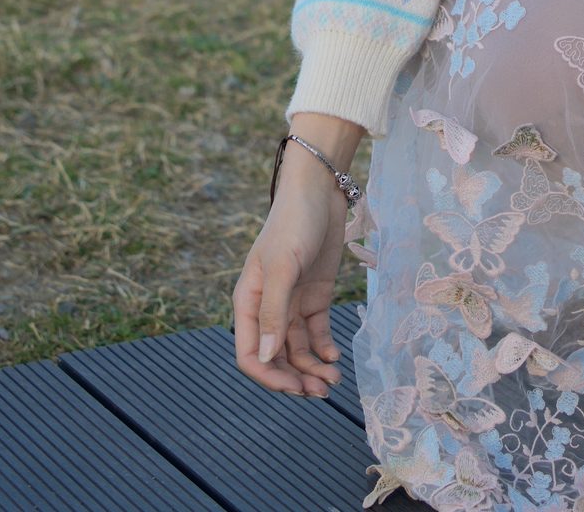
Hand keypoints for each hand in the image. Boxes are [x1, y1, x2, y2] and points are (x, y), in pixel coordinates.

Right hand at [232, 163, 348, 397]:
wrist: (320, 191)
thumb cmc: (294, 223)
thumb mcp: (283, 266)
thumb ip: (273, 312)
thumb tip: (264, 358)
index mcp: (248, 302)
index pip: (248, 354)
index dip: (268, 377)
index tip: (294, 388)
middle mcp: (267, 307)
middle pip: (275, 357)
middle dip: (295, 378)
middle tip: (321, 391)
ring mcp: (291, 303)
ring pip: (297, 350)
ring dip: (312, 368)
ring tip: (334, 379)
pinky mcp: (314, 296)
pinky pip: (315, 333)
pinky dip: (324, 349)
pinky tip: (335, 356)